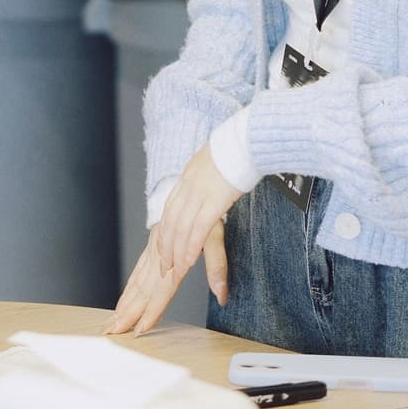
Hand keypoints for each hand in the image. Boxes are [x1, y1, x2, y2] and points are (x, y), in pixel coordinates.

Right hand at [106, 219, 227, 335]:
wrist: (193, 183)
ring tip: (113, 321)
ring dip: (124, 302)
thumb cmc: (206, 209)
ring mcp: (154, 249)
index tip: (140, 328)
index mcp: (175, 254)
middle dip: (128, 312)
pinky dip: (129, 287)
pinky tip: (124, 298)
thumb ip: (216, 266)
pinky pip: (138, 270)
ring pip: (136, 281)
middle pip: (143, 289)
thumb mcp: (216, 235)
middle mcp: (160, 253)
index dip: (151, 310)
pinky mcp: (152, 245)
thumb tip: (222, 296)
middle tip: (114, 331)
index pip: (162, 289)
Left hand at [153, 145, 245, 279]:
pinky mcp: (214, 200)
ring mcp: (199, 192)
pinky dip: (191, 247)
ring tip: (174, 270)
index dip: (165, 227)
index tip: (162, 243)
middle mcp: (189, 185)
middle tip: (163, 264)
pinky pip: (198, 229)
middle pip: (171, 220)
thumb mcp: (216, 160)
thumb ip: (211, 173)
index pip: (170, 206)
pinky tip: (188, 260)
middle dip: (165, 245)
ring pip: (181, 228)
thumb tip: (213, 179)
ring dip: (176, 251)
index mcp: (189, 175)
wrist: (246, 138)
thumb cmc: (238, 148)